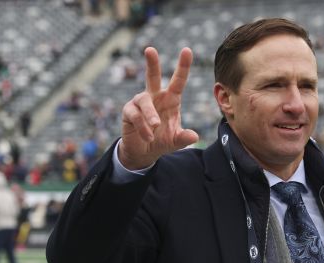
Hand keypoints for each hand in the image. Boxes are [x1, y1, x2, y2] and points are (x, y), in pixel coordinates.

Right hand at [119, 47, 199, 169]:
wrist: (144, 152)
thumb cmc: (162, 140)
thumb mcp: (176, 141)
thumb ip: (184, 138)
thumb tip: (194, 136)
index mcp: (170, 99)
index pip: (178, 81)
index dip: (183, 66)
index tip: (187, 50)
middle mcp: (155, 96)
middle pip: (152, 76)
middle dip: (152, 63)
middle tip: (150, 50)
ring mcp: (140, 102)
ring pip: (144, 100)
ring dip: (150, 114)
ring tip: (156, 126)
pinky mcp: (128, 111)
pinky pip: (135, 115)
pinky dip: (143, 127)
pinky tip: (148, 136)